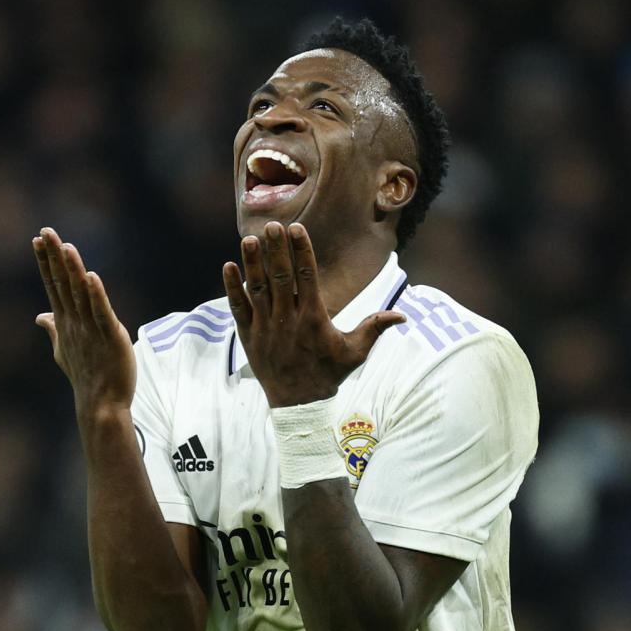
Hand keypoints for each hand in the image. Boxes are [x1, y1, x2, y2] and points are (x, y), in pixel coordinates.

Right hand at [33, 227, 135, 413]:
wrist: (101, 404)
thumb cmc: (85, 376)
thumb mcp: (64, 349)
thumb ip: (53, 329)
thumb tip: (40, 315)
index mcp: (65, 322)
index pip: (53, 285)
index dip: (46, 261)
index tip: (38, 239)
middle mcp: (74, 322)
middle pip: (62, 283)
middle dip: (53, 257)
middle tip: (45, 231)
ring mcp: (90, 329)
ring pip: (80, 294)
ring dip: (73, 270)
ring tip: (67, 247)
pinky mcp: (109, 336)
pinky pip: (101, 312)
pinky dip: (96, 295)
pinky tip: (91, 276)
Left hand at [221, 222, 403, 407]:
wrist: (299, 405)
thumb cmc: (329, 374)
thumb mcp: (355, 352)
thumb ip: (375, 328)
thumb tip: (402, 315)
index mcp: (314, 318)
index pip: (306, 276)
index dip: (301, 250)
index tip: (296, 229)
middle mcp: (288, 319)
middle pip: (281, 277)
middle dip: (276, 250)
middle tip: (272, 226)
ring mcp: (266, 327)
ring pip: (258, 289)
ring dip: (253, 263)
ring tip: (250, 239)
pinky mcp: (249, 336)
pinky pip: (239, 308)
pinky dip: (232, 287)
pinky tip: (228, 266)